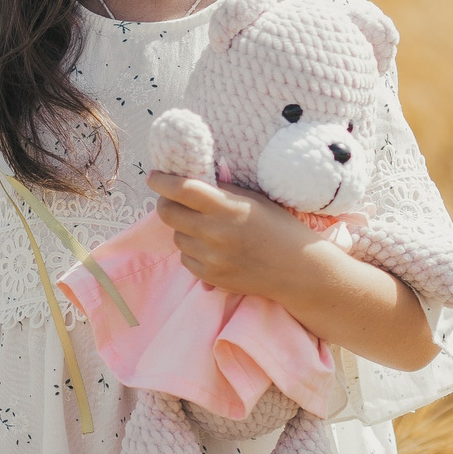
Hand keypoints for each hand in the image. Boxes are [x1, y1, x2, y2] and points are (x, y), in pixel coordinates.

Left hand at [146, 171, 335, 298]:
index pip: (181, 189)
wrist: (298, 269)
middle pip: (168, 213)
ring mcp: (211, 257)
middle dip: (166, 203)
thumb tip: (188, 178)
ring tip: (204, 227)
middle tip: (173, 200)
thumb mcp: (253, 199)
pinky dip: (192, 251)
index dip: (162, 181)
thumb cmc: (278, 227)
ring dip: (183, 228)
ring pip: (176, 237)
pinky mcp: (211, 277)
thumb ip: (221, 190)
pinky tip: (211, 247)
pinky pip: (186, 259)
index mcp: (226, 207)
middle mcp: (214, 232)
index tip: (154, 176)